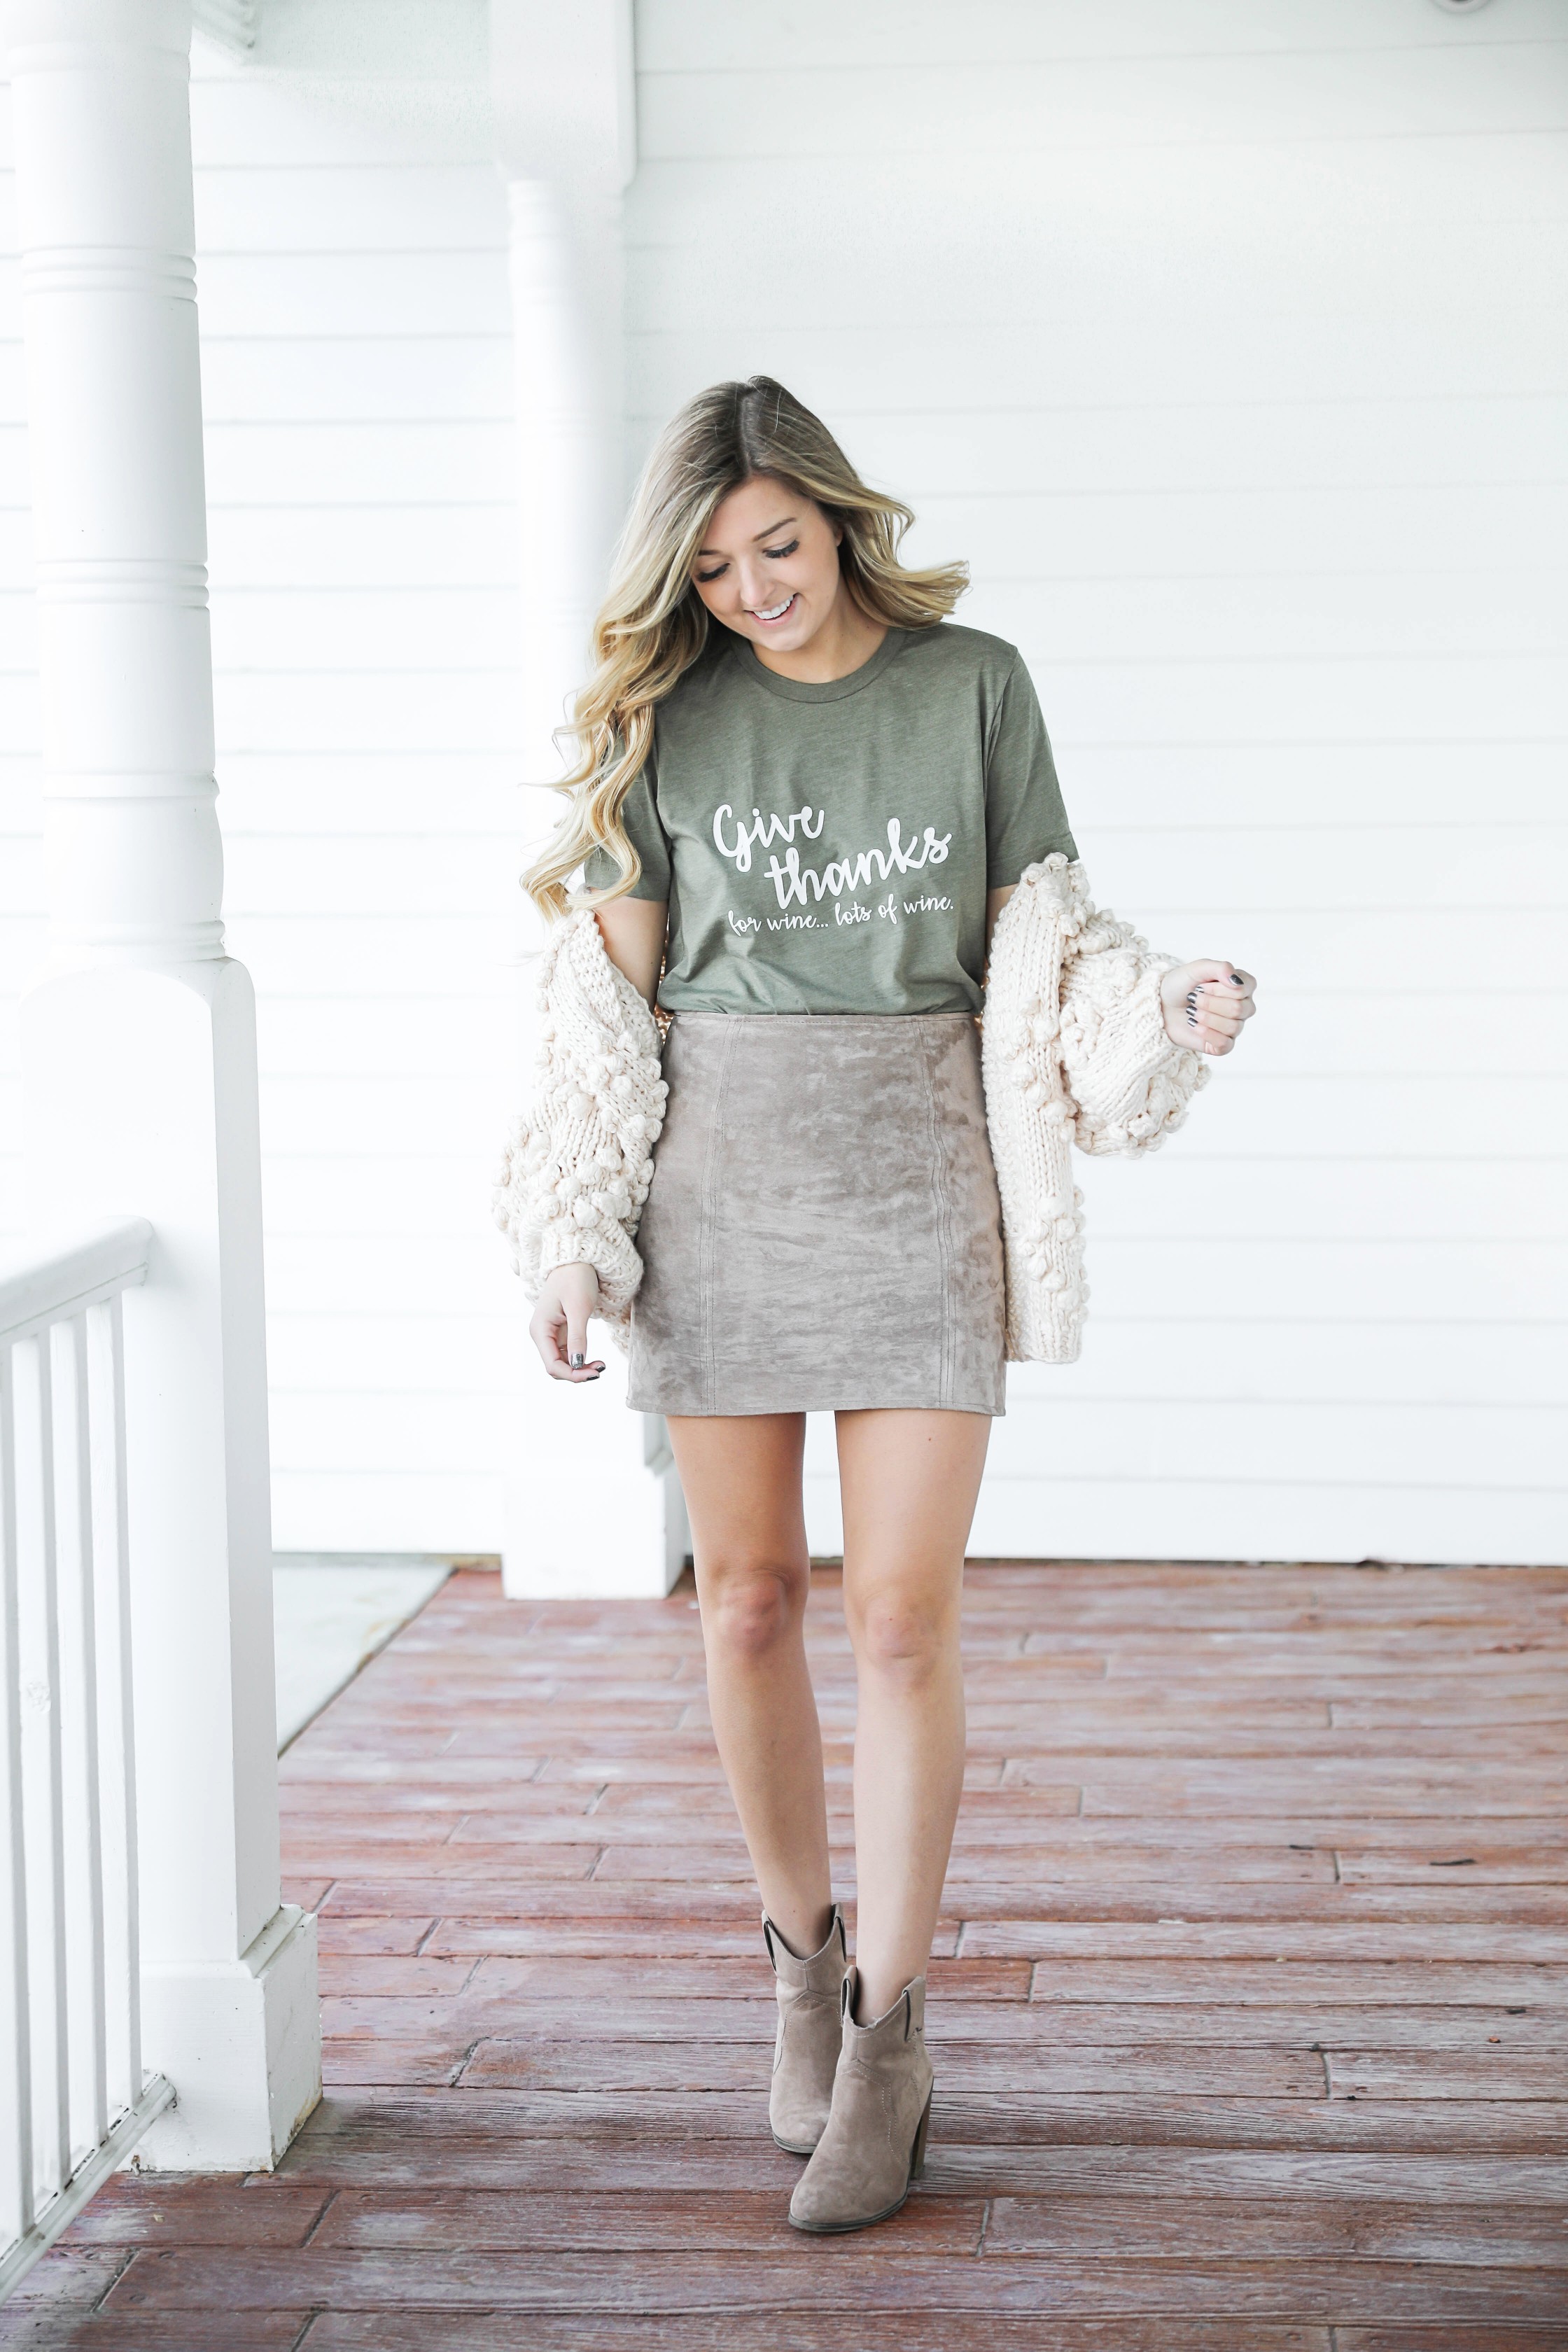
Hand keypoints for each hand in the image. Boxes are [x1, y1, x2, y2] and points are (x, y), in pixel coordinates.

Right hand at [529, 1262, 605, 1382]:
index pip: (552, 1365)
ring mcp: (550, 1334)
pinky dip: (581, 1360)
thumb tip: (577, 1364)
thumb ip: (577, 1337)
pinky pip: (569, 1354)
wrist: (576, 1260)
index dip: (573, 1374)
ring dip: (580, 1369)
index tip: (596, 1373)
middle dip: (577, 1373)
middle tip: (602, 1368)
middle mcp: (542, 1334)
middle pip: (556, 1367)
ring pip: (563, 1363)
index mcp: (540, 1329)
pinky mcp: (561, 1333)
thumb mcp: (579, 1308)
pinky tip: (595, 1359)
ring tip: (601, 1365)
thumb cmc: (576, 1278)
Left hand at [1161, 960, 1255, 1055]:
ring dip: (1206, 1017)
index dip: (1219, 988)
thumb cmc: (1181, 986)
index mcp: (1241, 986)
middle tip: (1193, 998)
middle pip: (1238, 1009)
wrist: (1162, 1006)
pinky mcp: (1223, 1045)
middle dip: (1209, 1003)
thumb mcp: (1197, 969)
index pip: (1244, 989)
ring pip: (1232, 1027)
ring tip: (1191, 1011)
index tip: (1201, 985)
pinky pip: (1225, 1045)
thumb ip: (1220, 968)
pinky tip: (1194, 1025)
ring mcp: (1234, 1026)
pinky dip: (1206, 1033)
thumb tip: (1236, 981)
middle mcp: (1243, 1007)